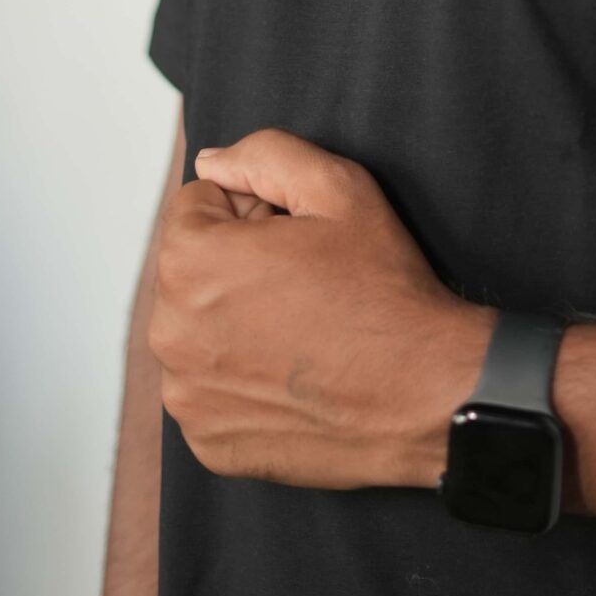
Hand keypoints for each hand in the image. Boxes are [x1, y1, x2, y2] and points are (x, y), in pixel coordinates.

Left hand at [148, 129, 493, 489]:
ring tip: (300, 329)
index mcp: (191, 262)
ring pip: (198, 330)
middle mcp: (171, 332)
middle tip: (303, 282)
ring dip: (234, 323)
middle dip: (236, 265)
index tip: (293, 239)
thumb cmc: (384, 293)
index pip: (197, 207)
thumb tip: (212, 162)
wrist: (424, 391)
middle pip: (191, 270)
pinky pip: (209, 389)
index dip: (252, 211)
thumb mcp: (339, 189)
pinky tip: (292, 374)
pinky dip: (241, 380)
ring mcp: (186, 395)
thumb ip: (265, 155)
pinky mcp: (207, 440)